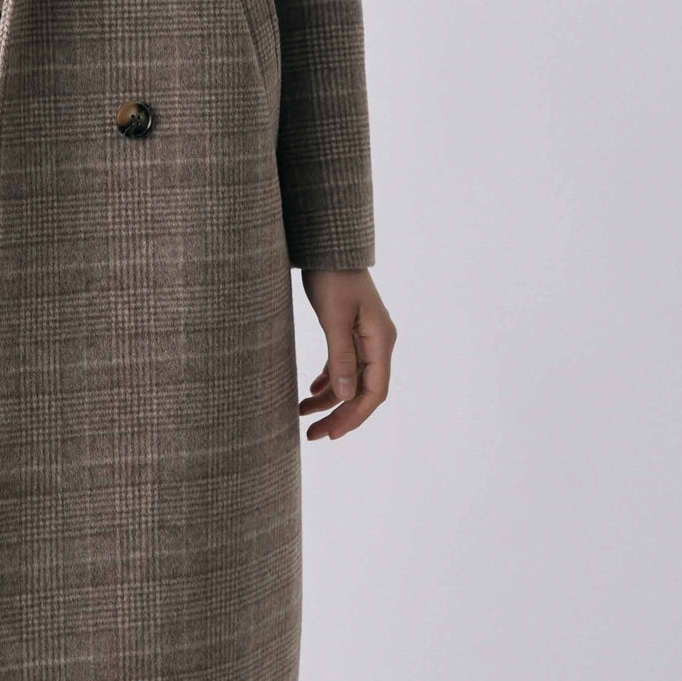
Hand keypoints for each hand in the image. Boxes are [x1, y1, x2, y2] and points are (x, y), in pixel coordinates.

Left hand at [299, 269, 395, 440]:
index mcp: (380, 340)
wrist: (327, 245)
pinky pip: (343, 364)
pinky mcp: (350, 329)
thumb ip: (341, 357)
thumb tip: (345, 396)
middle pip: (363, 390)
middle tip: (312, 435)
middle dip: (339, 414)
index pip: (374, 391)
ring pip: (351, 379)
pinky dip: (328, 379)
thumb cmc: (331, 276)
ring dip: (329, 398)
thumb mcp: (333, 317)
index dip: (354, 416)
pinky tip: (311, 389)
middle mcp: (377, 341)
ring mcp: (364, 336)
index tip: (330, 434)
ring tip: (301, 413)